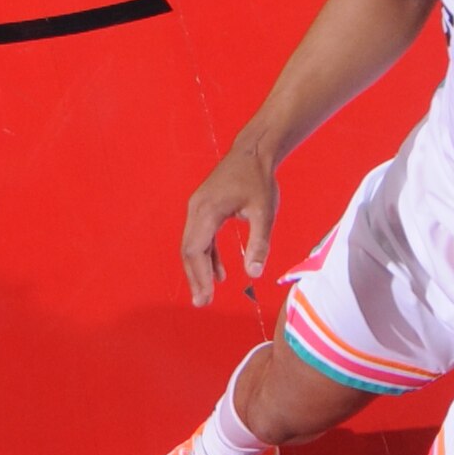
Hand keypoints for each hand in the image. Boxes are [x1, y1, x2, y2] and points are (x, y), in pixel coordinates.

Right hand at [177, 138, 276, 304]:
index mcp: (207, 211)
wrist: (253, 151)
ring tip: (207, 293)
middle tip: (202, 302)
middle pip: (189, 250)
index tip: (206, 298)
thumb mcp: (264, 212)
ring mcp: (198, 208)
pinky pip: (201, 236)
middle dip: (195, 277)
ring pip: (192, 244)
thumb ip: (259, 243)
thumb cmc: (258, 179)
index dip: (198, 276)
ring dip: (199, 269)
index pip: (195, 250)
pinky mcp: (205, 208)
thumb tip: (255, 273)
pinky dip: (207, 255)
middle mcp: (196, 209)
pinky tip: (219, 272)